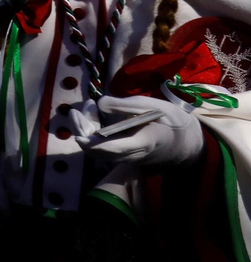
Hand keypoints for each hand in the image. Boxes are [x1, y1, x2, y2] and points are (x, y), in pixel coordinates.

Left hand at [81, 95, 202, 169]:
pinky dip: (91, 132)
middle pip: (99, 151)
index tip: (79, 136)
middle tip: (75, 112)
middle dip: (82, 132)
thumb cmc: (171, 121)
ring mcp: (126, 158)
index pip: (117, 148)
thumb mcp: (155, 106)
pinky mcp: (121, 156)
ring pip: (97, 150)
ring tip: (87, 106)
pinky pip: (100, 148)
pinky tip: (93, 113)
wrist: (185, 143)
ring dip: (84, 130)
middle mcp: (132, 155)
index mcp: (145, 142)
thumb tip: (100, 103)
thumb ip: (127, 105)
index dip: (96, 144)